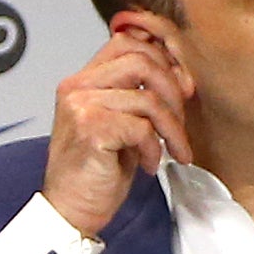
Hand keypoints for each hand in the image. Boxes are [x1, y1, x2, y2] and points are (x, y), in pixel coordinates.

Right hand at [41, 17, 193, 238]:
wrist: (70, 211)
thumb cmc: (97, 171)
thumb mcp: (122, 124)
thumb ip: (141, 95)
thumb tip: (183, 76)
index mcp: (83, 80)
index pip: (126, 43)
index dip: (162, 59)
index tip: (182, 88)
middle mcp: (77, 87)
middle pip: (141, 60)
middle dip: (173, 91)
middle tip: (180, 124)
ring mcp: (80, 106)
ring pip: (147, 97)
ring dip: (171, 128)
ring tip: (173, 151)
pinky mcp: (90, 129)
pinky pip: (141, 127)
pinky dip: (154, 148)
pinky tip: (149, 165)